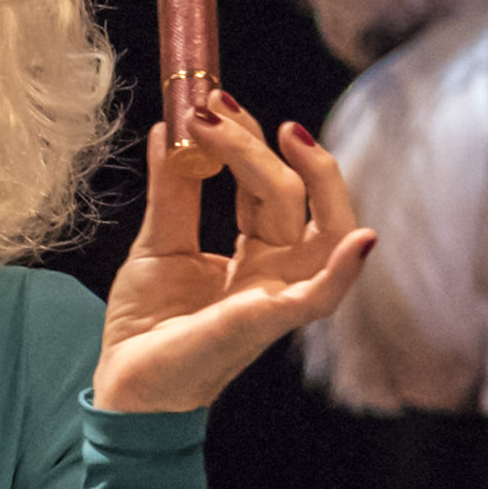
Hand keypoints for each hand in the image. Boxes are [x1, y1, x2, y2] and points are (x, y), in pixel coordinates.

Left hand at [92, 98, 374, 412]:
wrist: (125, 385)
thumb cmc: (147, 327)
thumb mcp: (158, 243)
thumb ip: (173, 189)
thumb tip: (170, 128)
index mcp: (255, 255)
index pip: (270, 186)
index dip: (248, 141)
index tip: (212, 103)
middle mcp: (275, 273)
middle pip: (297, 199)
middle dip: (264, 147)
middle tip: (223, 109)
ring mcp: (276, 297)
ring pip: (321, 232)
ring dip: (311, 180)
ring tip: (285, 136)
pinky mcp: (265, 323)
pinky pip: (320, 299)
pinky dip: (344, 271)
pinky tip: (362, 242)